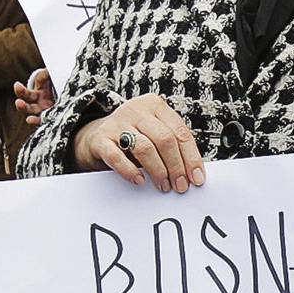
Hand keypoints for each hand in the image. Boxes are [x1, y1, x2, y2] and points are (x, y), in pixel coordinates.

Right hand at [14, 69, 54, 122]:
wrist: (65, 93)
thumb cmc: (54, 85)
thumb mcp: (49, 78)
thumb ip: (46, 75)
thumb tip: (47, 71)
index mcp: (35, 95)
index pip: (24, 94)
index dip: (20, 90)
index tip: (17, 85)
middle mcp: (38, 105)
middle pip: (27, 107)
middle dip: (22, 106)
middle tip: (19, 103)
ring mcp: (46, 113)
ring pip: (36, 118)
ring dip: (32, 120)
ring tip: (29, 120)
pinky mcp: (53, 118)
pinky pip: (48, 123)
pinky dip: (45, 125)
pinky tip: (43, 127)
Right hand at [74, 96, 206, 191]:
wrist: (96, 136)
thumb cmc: (134, 137)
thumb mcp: (155, 133)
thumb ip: (172, 147)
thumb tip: (192, 174)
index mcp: (156, 106)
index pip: (180, 132)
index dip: (191, 157)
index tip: (197, 178)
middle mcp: (137, 110)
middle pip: (165, 139)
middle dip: (176, 166)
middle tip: (180, 186)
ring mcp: (117, 123)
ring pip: (144, 148)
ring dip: (158, 170)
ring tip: (163, 186)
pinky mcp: (100, 138)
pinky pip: (117, 156)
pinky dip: (130, 170)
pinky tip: (139, 180)